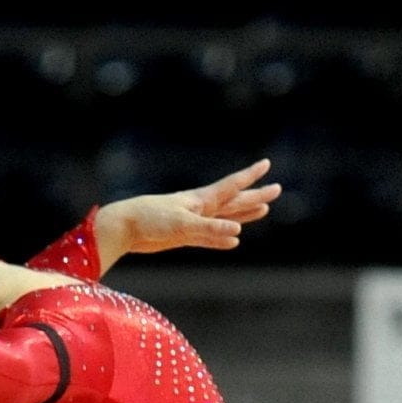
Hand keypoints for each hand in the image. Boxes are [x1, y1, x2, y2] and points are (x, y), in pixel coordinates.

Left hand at [100, 159, 281, 257]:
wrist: (124, 227)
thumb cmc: (150, 220)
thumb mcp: (182, 226)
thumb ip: (210, 230)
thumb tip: (237, 233)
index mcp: (201, 200)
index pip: (231, 186)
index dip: (250, 177)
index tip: (266, 164)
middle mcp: (200, 208)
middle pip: (234, 200)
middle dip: (255, 196)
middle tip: (277, 189)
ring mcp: (193, 221)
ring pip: (226, 216)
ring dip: (244, 213)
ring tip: (263, 209)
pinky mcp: (185, 234)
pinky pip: (212, 235)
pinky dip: (225, 236)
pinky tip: (234, 238)